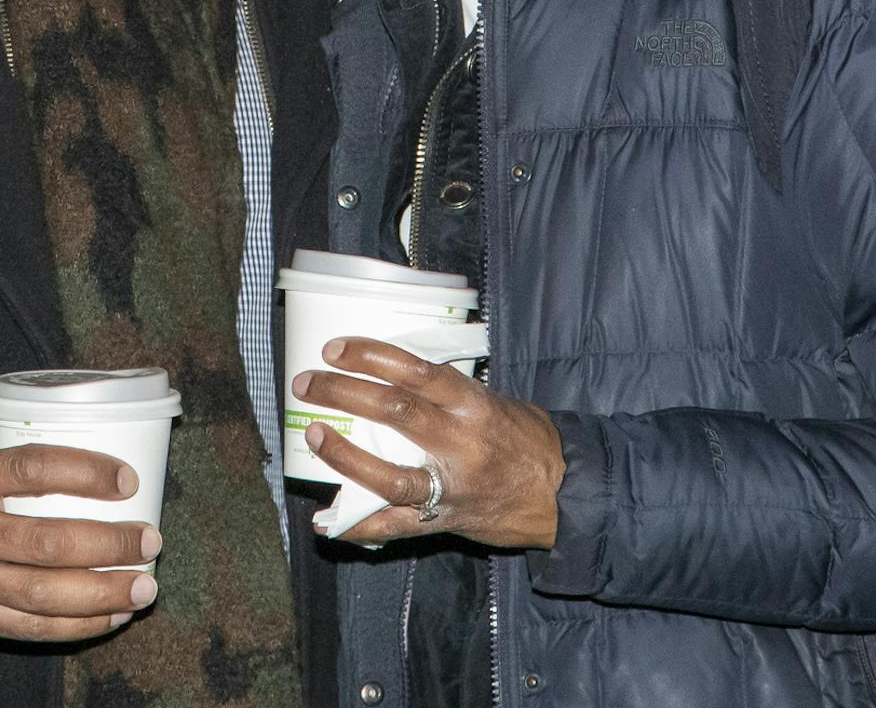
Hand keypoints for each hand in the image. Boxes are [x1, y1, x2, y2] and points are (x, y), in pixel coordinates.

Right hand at [0, 433, 160, 642]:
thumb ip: (0, 449)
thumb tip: (77, 437)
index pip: (30, 469)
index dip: (84, 473)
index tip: (127, 479)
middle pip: (45, 542)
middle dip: (107, 544)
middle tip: (150, 539)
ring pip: (41, 595)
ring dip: (101, 593)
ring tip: (145, 586)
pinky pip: (26, 628)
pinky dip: (74, 626)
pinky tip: (111, 615)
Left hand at [293, 336, 564, 548]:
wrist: (566, 497)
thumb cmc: (529, 441)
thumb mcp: (496, 402)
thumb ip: (450, 393)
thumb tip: (397, 373)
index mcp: (474, 405)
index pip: (417, 371)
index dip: (372, 356)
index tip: (335, 348)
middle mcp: (461, 443)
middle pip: (394, 411)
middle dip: (344, 393)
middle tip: (309, 382)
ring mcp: (451, 487)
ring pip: (389, 475)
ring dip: (344, 456)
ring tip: (316, 436)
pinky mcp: (445, 521)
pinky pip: (396, 527)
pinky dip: (358, 526)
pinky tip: (327, 522)